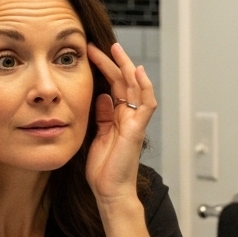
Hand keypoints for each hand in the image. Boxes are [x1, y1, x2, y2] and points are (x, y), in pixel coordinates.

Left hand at [86, 43, 156, 204]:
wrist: (110, 192)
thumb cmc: (103, 170)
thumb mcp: (97, 136)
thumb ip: (102, 116)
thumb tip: (102, 96)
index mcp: (118, 118)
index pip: (114, 86)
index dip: (104, 68)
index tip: (90, 53)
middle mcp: (129, 117)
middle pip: (125, 82)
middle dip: (114, 62)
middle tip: (100, 45)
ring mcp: (135, 123)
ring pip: (137, 88)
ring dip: (128, 67)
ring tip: (117, 50)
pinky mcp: (137, 130)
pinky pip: (147, 105)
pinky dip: (145, 88)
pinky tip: (137, 73)